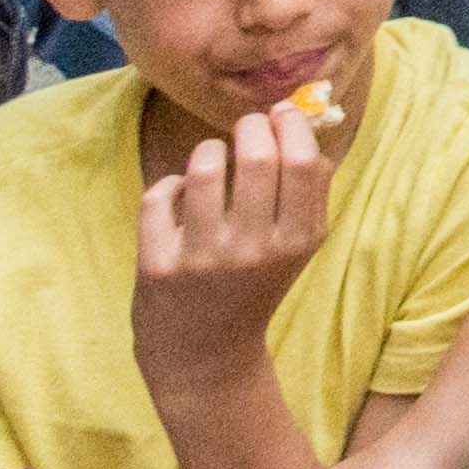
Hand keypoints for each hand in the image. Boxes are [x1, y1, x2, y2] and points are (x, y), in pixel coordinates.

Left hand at [131, 99, 339, 391]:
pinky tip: (177, 194)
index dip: (291, 126)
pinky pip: (158, 197)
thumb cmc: (256, 285)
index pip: (303, 162)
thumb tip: (310, 123)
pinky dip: (168, 185)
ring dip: (206, 151)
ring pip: (202, 169)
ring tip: (210, 157)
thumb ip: (311, 191)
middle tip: (246, 128)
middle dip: (249, 127)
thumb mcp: (299, 247)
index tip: (281, 114)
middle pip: (256, 158)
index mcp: (297, 241)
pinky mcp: (157, 267)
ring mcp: (203, 259)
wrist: (206, 354)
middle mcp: (253, 250)